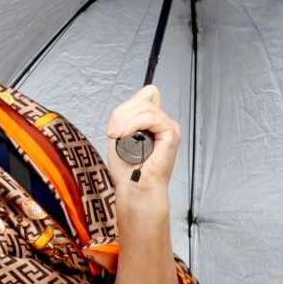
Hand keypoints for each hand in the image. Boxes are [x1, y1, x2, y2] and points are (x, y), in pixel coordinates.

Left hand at [105, 84, 180, 198]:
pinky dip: (133, 123)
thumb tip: (125, 107)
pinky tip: (123, 134)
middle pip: (142, 98)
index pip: (146, 94)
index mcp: (153, 122)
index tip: (114, 124)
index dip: (127, 105)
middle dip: (121, 112)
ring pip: (144, 106)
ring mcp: (168, 127)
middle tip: (111, 131)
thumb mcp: (121, 136)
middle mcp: (162, 122)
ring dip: (124, 119)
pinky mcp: (171, 133)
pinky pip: (151, 118)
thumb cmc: (128, 170)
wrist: (135, 189)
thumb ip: (125, 118)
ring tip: (114, 135)